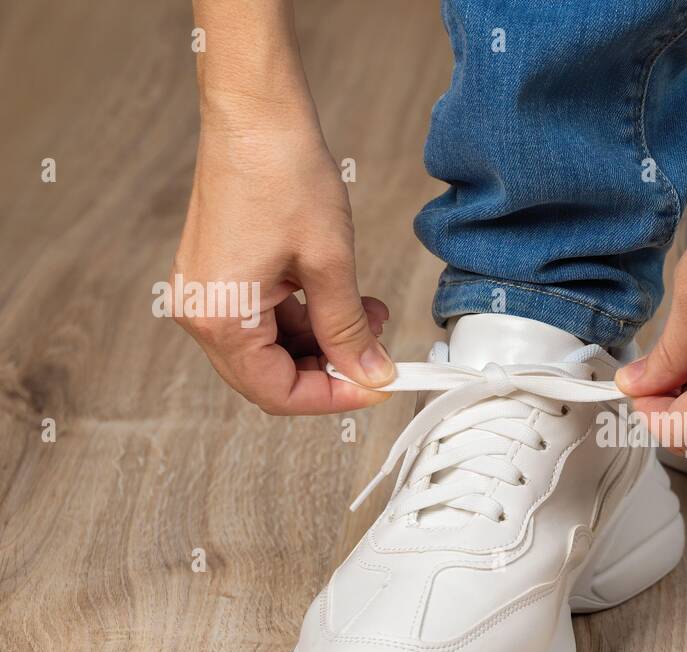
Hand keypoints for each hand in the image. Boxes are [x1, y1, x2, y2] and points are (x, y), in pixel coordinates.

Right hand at [169, 121, 393, 414]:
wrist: (255, 114)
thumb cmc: (281, 174)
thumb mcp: (330, 264)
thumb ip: (348, 329)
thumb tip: (370, 373)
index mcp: (219, 319)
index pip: (277, 392)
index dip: (333, 397)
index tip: (378, 386)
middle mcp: (201, 312)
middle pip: (271, 375)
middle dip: (330, 369)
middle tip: (377, 354)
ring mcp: (207, 293)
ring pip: (273, 347)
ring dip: (325, 340)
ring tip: (371, 316)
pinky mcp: (220, 274)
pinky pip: (265, 317)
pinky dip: (308, 316)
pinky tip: (346, 300)